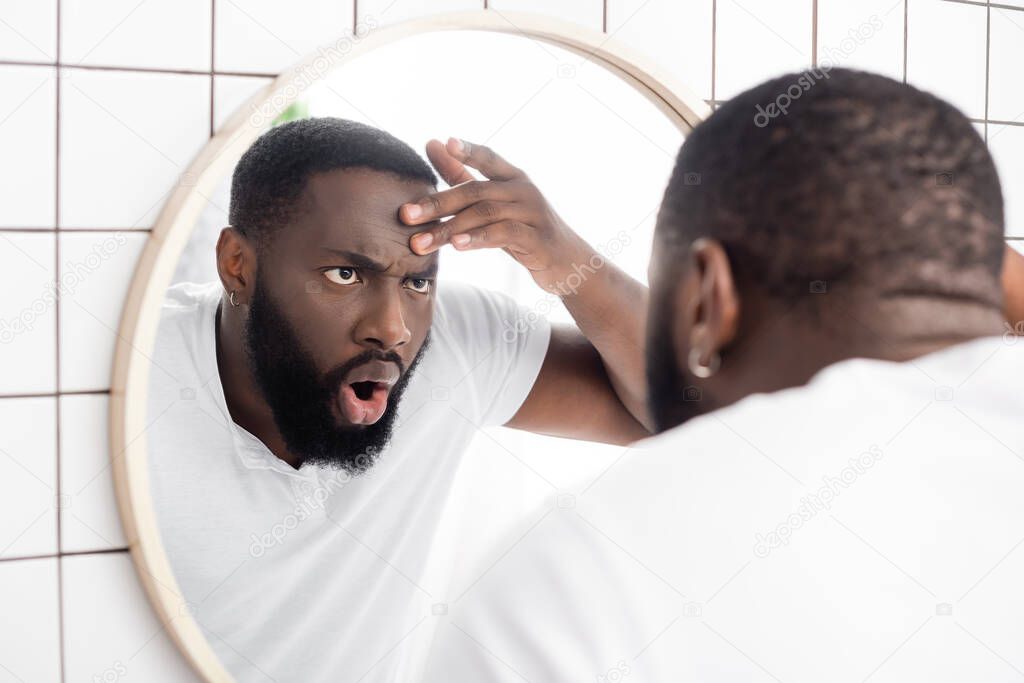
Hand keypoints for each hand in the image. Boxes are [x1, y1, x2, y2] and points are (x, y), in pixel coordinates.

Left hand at [399, 137, 591, 293]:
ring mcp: (533, 213)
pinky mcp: (537, 239)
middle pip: (475, 190)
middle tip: (406, 215)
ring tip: (421, 242)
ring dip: (449, 228)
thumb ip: (464, 174)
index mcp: (514, 178)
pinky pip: (504, 234)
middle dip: (437, 203)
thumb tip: (434, 143)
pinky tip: (457, 245)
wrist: (568, 264)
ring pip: (485, 214)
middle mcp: (524, 190)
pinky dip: (478, 238)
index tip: (443, 143)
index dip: (467, 150)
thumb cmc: (525, 230)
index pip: (488, 157)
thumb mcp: (495, 203)